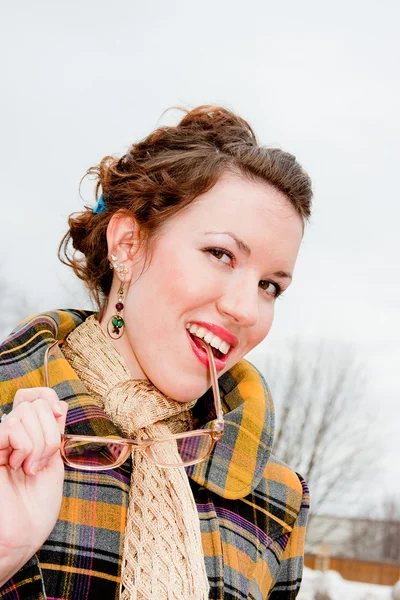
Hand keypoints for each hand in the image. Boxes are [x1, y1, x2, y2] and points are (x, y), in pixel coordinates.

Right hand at [0, 389, 67, 584]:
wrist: (24, 534)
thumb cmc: (37, 504)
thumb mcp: (53, 460)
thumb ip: (53, 431)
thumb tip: (58, 404)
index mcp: (25, 434)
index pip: (33, 395)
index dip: (48, 398)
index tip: (58, 416)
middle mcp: (9, 434)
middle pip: (34, 404)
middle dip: (49, 432)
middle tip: (41, 462)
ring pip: (25, 414)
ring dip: (39, 443)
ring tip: (29, 468)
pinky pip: (11, 426)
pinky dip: (25, 445)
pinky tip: (17, 466)